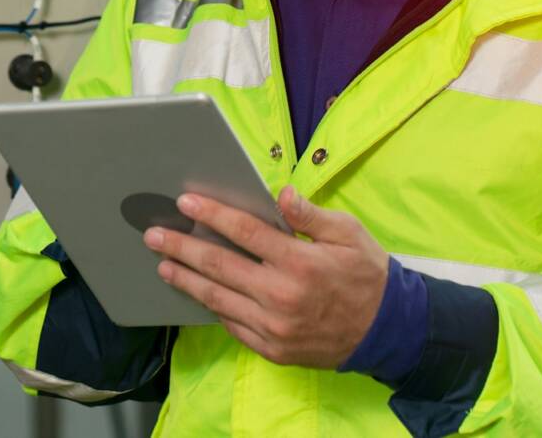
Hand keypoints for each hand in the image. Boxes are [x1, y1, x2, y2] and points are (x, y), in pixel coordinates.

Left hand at [143, 185, 389, 368]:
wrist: (387, 331)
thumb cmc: (367, 274)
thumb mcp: (349, 233)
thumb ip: (310, 214)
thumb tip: (281, 193)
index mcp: (299, 262)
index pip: (245, 233)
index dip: (212, 215)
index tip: (186, 202)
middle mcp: (281, 296)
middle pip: (219, 266)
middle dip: (182, 247)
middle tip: (154, 235)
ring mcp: (274, 327)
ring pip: (218, 299)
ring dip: (187, 280)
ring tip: (163, 265)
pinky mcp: (273, 349)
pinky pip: (233, 326)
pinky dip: (212, 308)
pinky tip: (197, 293)